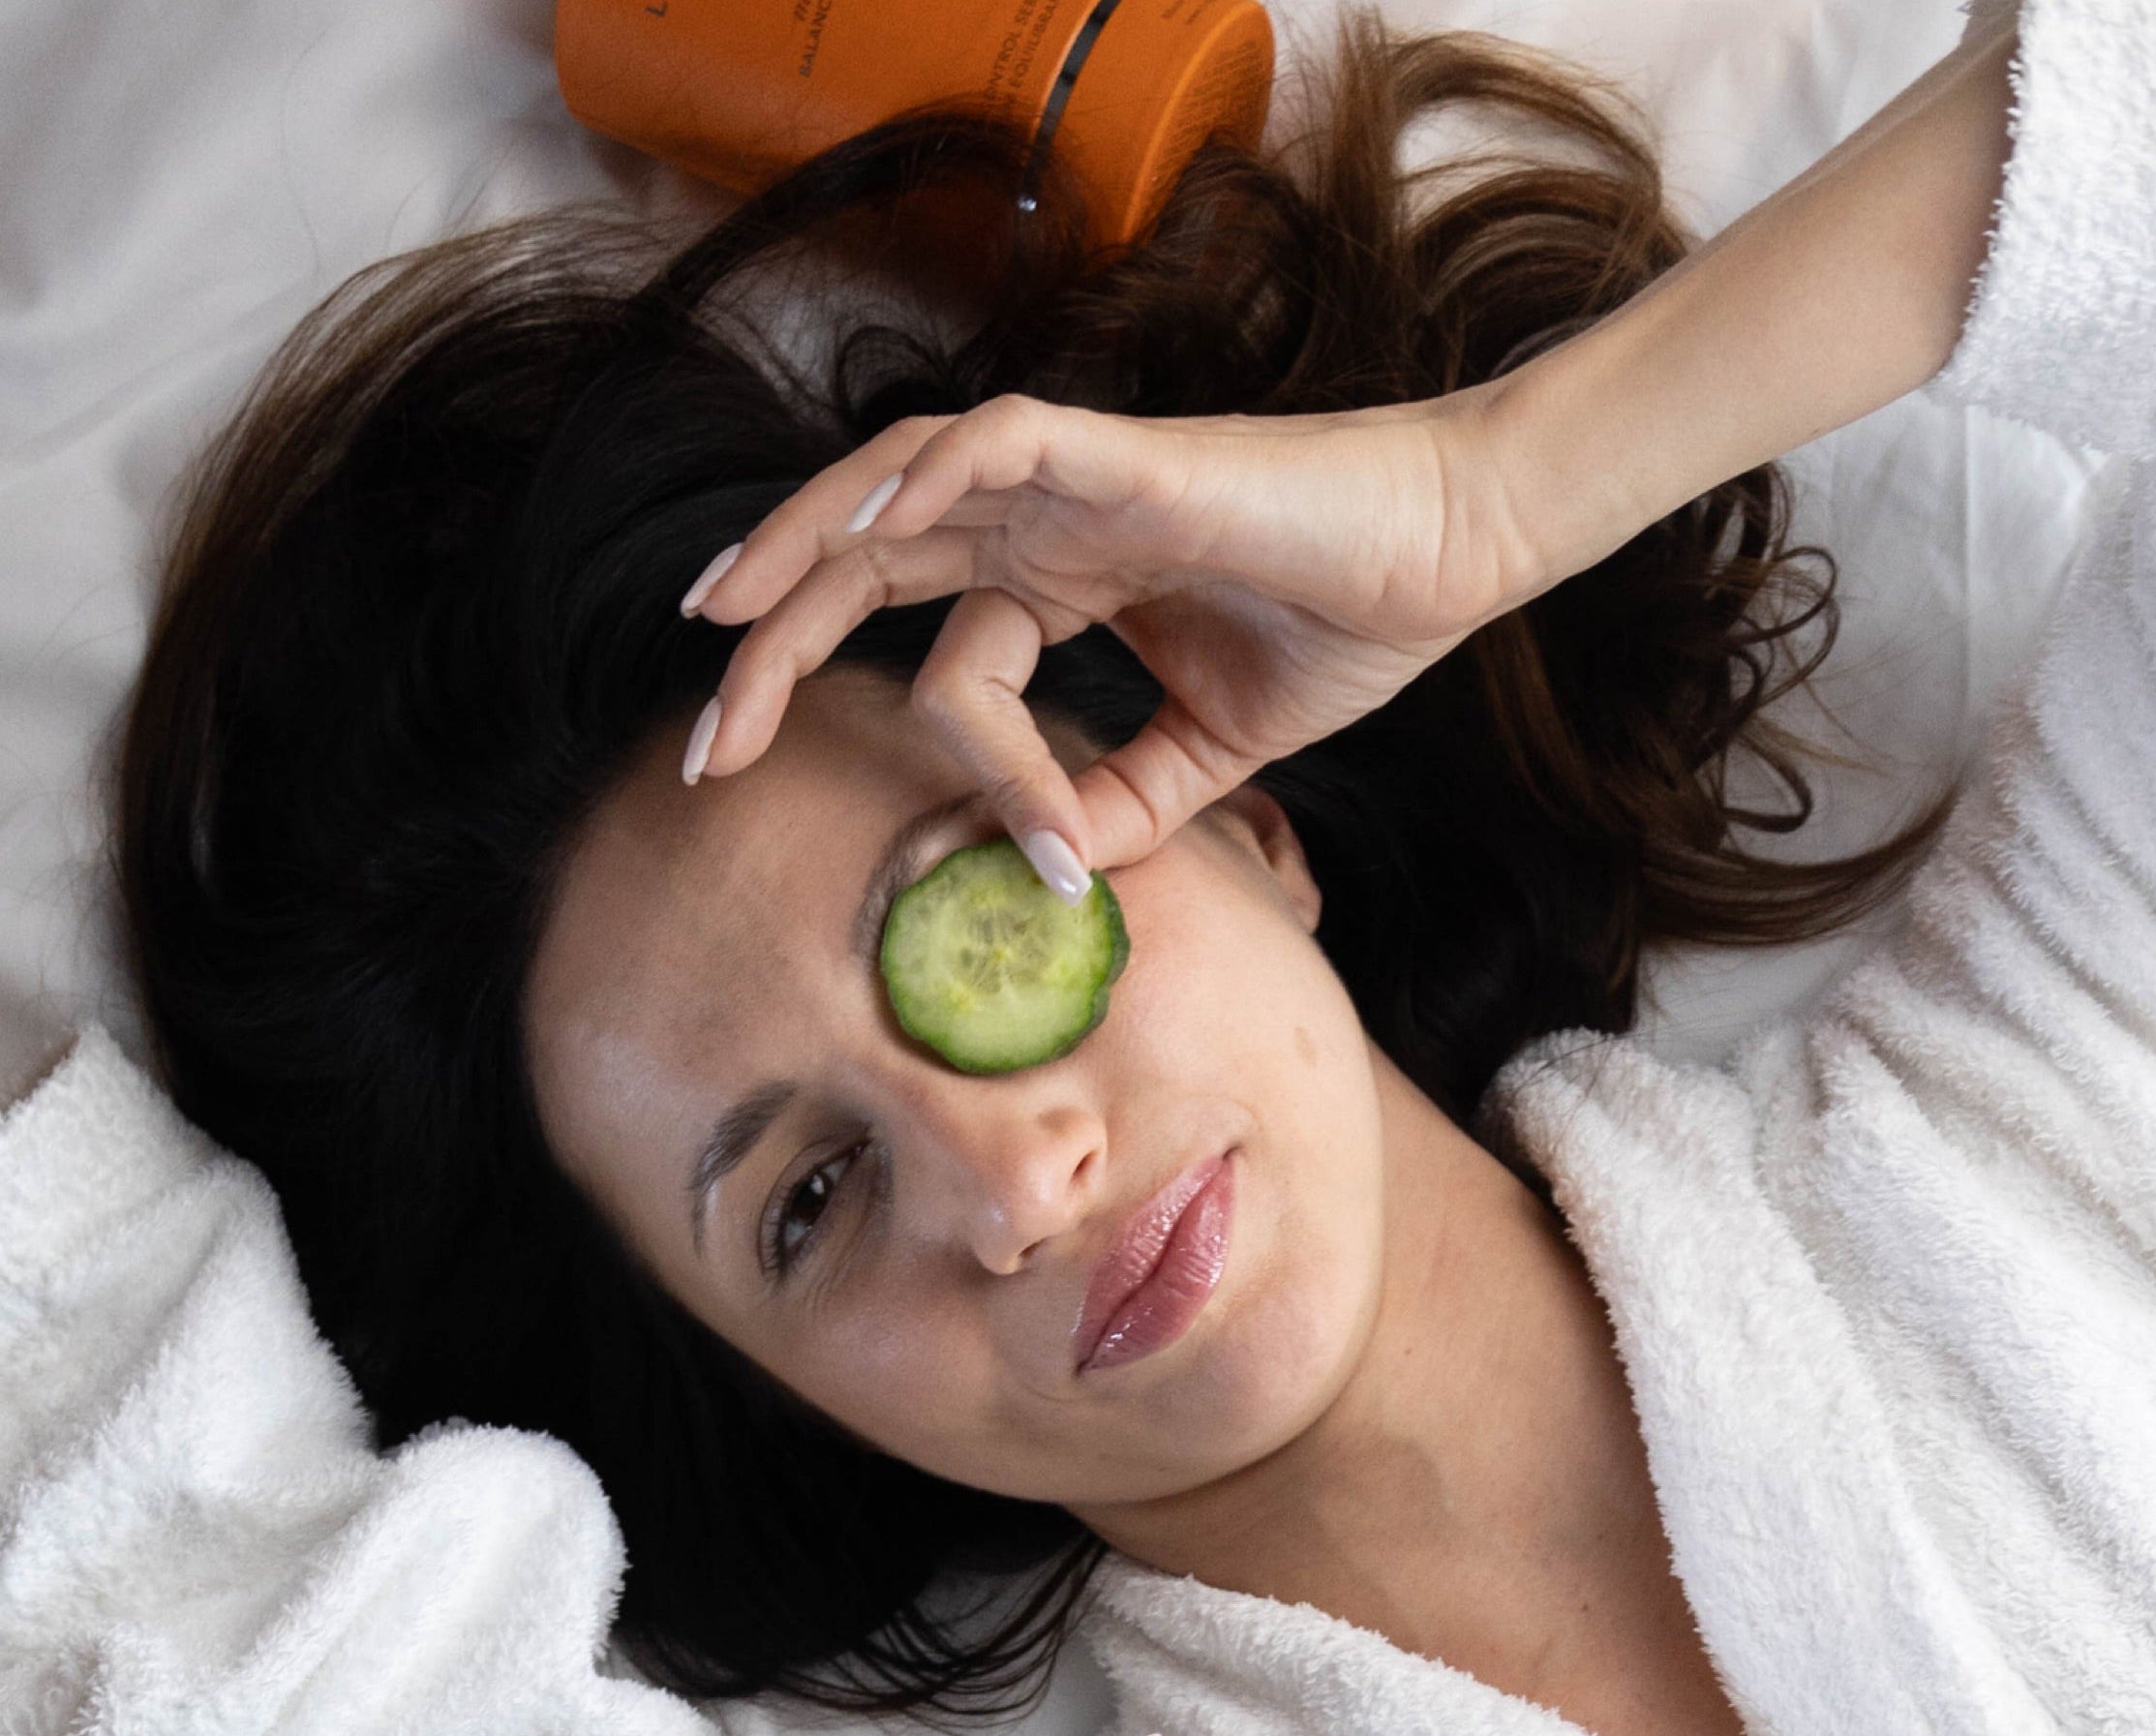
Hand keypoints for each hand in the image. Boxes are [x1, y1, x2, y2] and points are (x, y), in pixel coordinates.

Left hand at [685, 392, 1548, 877]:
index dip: (970, 778)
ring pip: (896, 487)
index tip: (1034, 869)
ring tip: (724, 611)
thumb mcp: (1209, 753)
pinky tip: (867, 526)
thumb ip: (1120, 804)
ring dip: (800, 544)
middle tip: (706, 743)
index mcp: (1061, 583)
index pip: (948, 670)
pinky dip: (926, 478)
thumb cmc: (1345, 625)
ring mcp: (1076, 481)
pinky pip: (996, 443)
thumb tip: (1042, 873)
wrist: (1449, 553)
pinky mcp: (1124, 454)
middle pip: (867, 565)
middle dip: (773, 644)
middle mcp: (1046, 523)